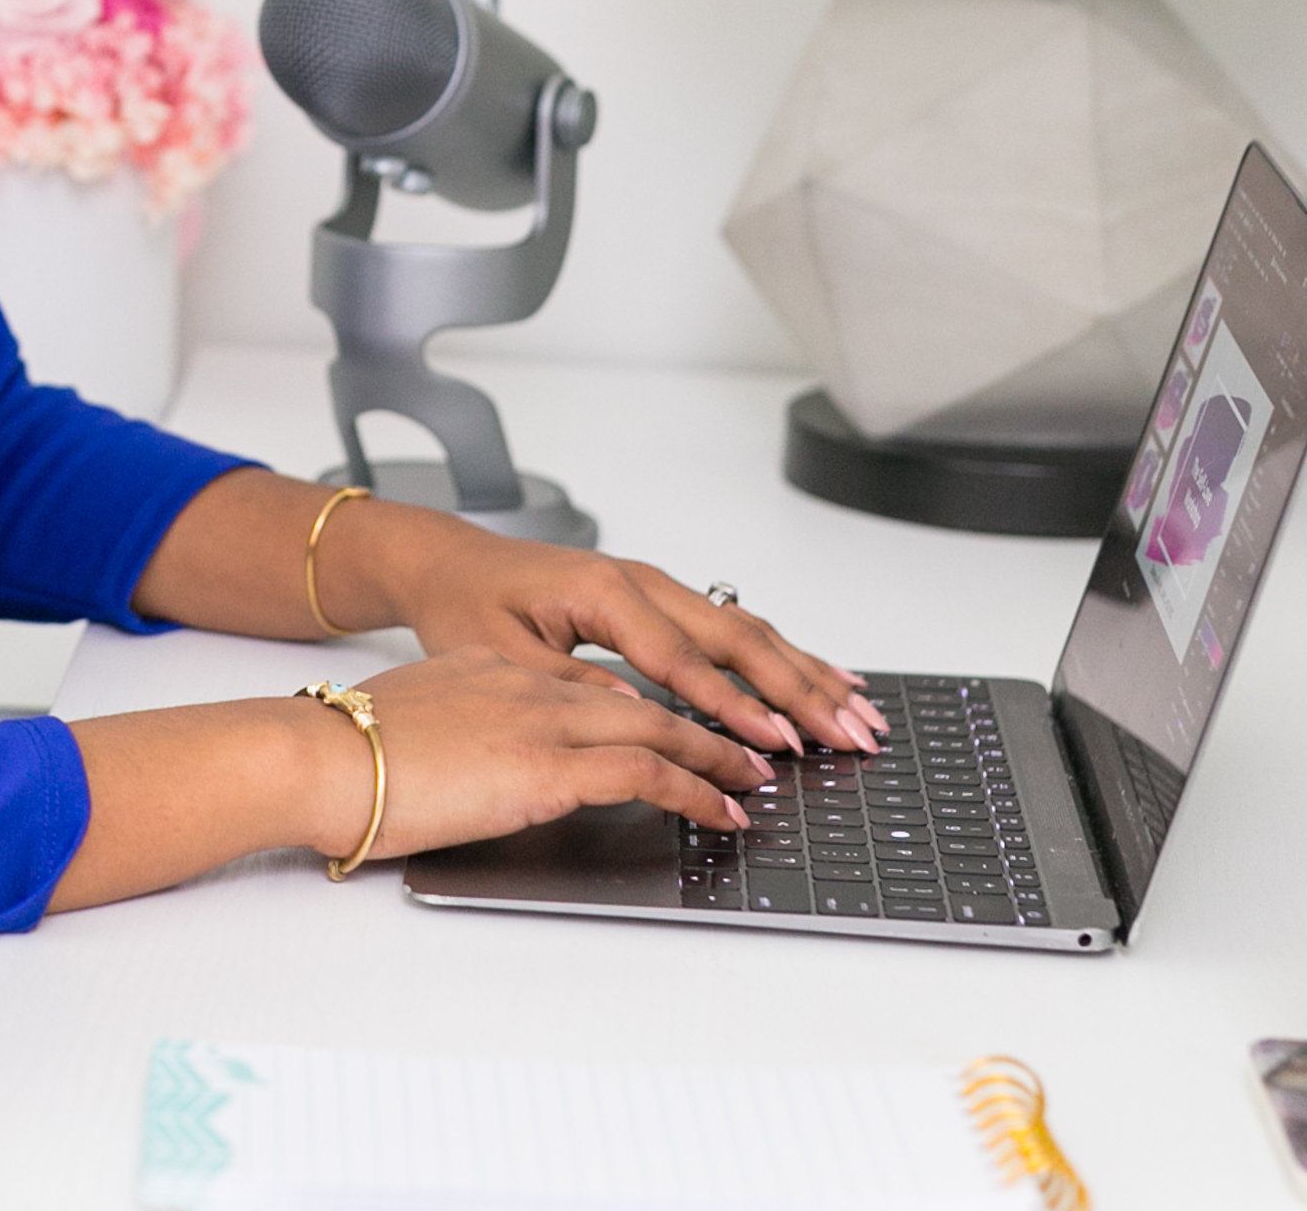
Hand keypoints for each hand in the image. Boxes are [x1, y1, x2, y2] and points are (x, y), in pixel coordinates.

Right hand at [291, 649, 773, 860]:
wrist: (316, 755)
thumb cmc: (343, 755)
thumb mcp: (414, 726)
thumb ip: (459, 735)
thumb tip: (475, 767)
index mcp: (494, 672)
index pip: (593, 684)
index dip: (649, 702)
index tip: (680, 723)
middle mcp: (528, 685)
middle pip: (645, 695)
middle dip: (708, 719)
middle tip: (754, 741)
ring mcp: (541, 721)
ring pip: (659, 726)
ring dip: (718, 754)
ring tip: (755, 779)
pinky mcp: (545, 766)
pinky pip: (645, 771)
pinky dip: (695, 789)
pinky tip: (722, 810)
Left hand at [324, 502, 881, 753]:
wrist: (446, 562)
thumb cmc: (466, 603)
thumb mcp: (500, 652)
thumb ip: (571, 684)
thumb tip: (639, 715)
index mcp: (604, 592)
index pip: (685, 660)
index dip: (735, 705)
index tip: (778, 743)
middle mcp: (640, 582)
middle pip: (738, 639)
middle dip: (801, 688)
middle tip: (853, 733)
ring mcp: (653, 587)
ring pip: (745, 629)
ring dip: (805, 671)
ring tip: (860, 709)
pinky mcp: (656, 600)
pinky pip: (729, 627)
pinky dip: (780, 654)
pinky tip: (819, 675)